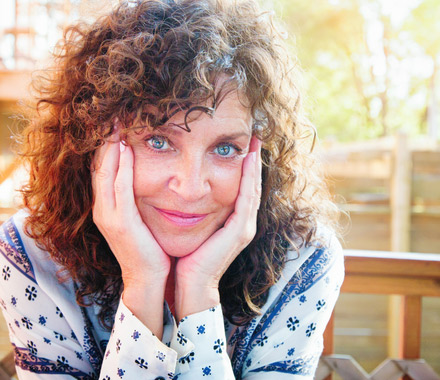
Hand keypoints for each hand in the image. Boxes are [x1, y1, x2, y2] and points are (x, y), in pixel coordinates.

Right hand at [92, 129, 170, 336]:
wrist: (149, 279)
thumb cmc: (149, 248)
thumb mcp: (139, 219)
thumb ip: (137, 198)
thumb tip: (145, 176)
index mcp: (107, 207)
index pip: (102, 169)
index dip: (105, 145)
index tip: (113, 121)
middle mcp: (102, 209)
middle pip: (98, 165)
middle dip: (104, 139)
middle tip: (111, 113)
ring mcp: (109, 215)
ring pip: (105, 172)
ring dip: (110, 145)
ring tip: (114, 121)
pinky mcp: (120, 222)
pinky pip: (119, 188)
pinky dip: (120, 166)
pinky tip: (125, 147)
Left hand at [174, 136, 261, 318]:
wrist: (191, 285)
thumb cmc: (188, 258)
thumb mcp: (194, 228)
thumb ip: (197, 211)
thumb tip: (184, 191)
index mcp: (234, 224)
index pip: (243, 190)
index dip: (245, 168)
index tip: (244, 146)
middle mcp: (244, 224)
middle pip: (252, 186)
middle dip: (254, 161)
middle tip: (254, 137)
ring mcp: (245, 227)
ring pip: (253, 189)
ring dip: (254, 165)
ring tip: (254, 143)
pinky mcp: (240, 231)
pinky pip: (247, 198)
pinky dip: (249, 178)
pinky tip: (248, 161)